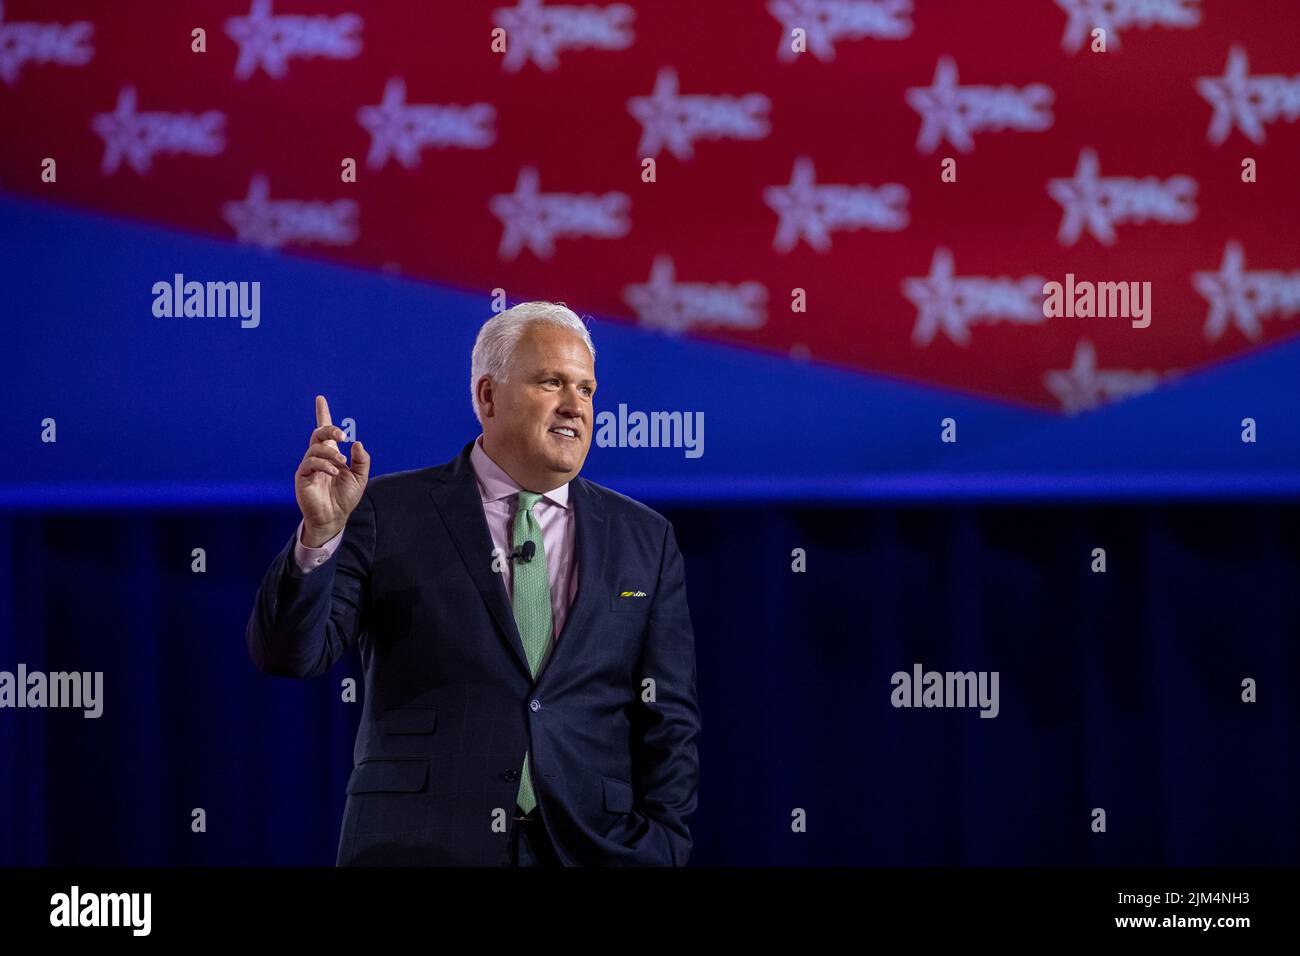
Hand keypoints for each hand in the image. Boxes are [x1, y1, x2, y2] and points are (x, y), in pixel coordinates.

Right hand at [294, 395, 369, 545]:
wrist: (334, 518)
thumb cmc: (345, 497)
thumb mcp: (360, 477)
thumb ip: (362, 460)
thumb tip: (357, 443)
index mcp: (331, 454)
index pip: (325, 431)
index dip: (322, 414)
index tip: (320, 399)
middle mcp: (318, 457)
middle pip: (318, 434)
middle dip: (329, 430)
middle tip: (342, 436)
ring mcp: (309, 467)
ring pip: (315, 449)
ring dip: (330, 453)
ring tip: (341, 463)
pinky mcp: (302, 477)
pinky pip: (310, 464)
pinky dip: (324, 465)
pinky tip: (335, 472)